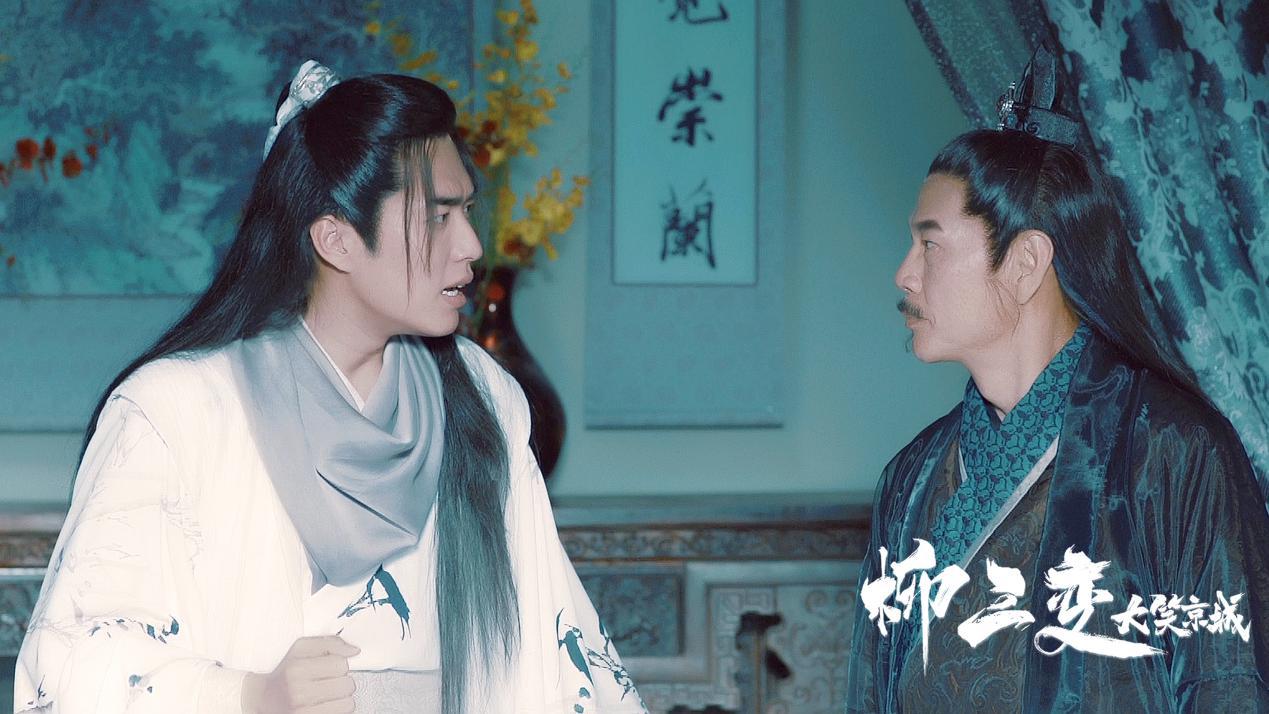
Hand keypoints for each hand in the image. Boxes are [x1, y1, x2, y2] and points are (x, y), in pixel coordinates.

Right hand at [241, 635, 359, 712]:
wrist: (264, 700)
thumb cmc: (286, 673)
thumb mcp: (301, 649)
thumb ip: (328, 643)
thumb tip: (354, 650)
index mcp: (296, 670)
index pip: (341, 664)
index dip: (338, 664)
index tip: (327, 667)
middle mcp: (298, 693)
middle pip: (347, 684)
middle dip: (341, 681)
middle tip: (327, 682)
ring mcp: (303, 712)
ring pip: (348, 703)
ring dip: (342, 698)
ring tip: (327, 695)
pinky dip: (338, 709)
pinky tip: (326, 705)